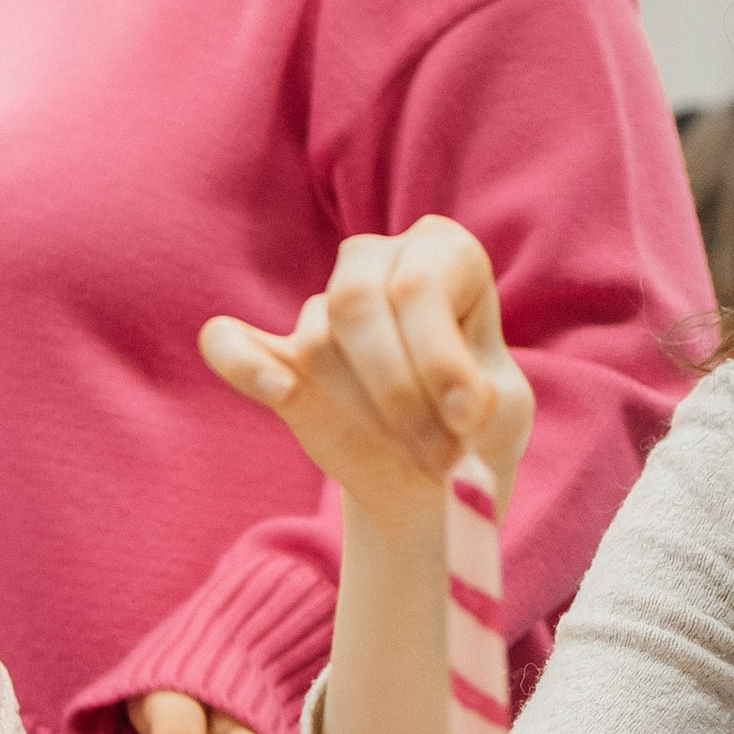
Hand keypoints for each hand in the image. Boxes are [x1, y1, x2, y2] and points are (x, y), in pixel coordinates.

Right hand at [197, 216, 532, 529]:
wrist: (435, 478)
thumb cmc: (476, 428)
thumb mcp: (505, 412)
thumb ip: (486, 398)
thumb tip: (460, 403)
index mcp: (443, 255)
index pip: (419, 282)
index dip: (438, 354)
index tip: (467, 419)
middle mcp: (376, 263)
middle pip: (357, 301)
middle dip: (398, 390)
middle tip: (439, 458)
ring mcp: (321, 312)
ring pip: (318, 344)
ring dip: (369, 416)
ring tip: (418, 460)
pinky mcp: (278, 362)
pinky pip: (228, 343)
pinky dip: (241, 362)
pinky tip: (280, 391)